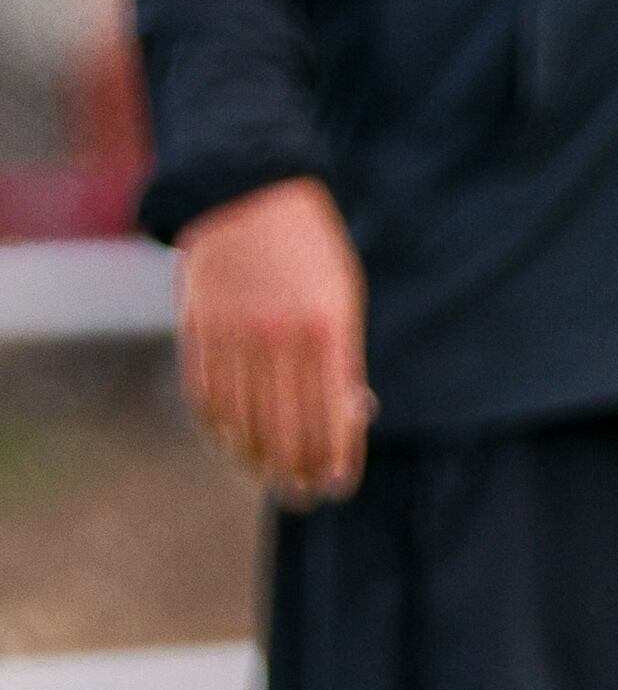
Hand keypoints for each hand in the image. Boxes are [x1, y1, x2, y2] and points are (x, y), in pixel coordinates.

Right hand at [178, 177, 373, 503]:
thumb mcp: (342, 297)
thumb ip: (341, 357)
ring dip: (257, 461)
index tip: (336, 486)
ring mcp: (234, 335)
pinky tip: (233, 447)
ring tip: (271, 479)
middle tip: (302, 495)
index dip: (334, 459)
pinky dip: (220, 431)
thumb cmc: (310, 253)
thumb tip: (348, 420)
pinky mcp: (198, 330)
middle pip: (286, 429)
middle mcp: (280, 336)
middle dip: (297, 472)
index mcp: (327, 328)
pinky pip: (207, 398)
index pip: (331, 416)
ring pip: (242, 422)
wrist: (248, 194)